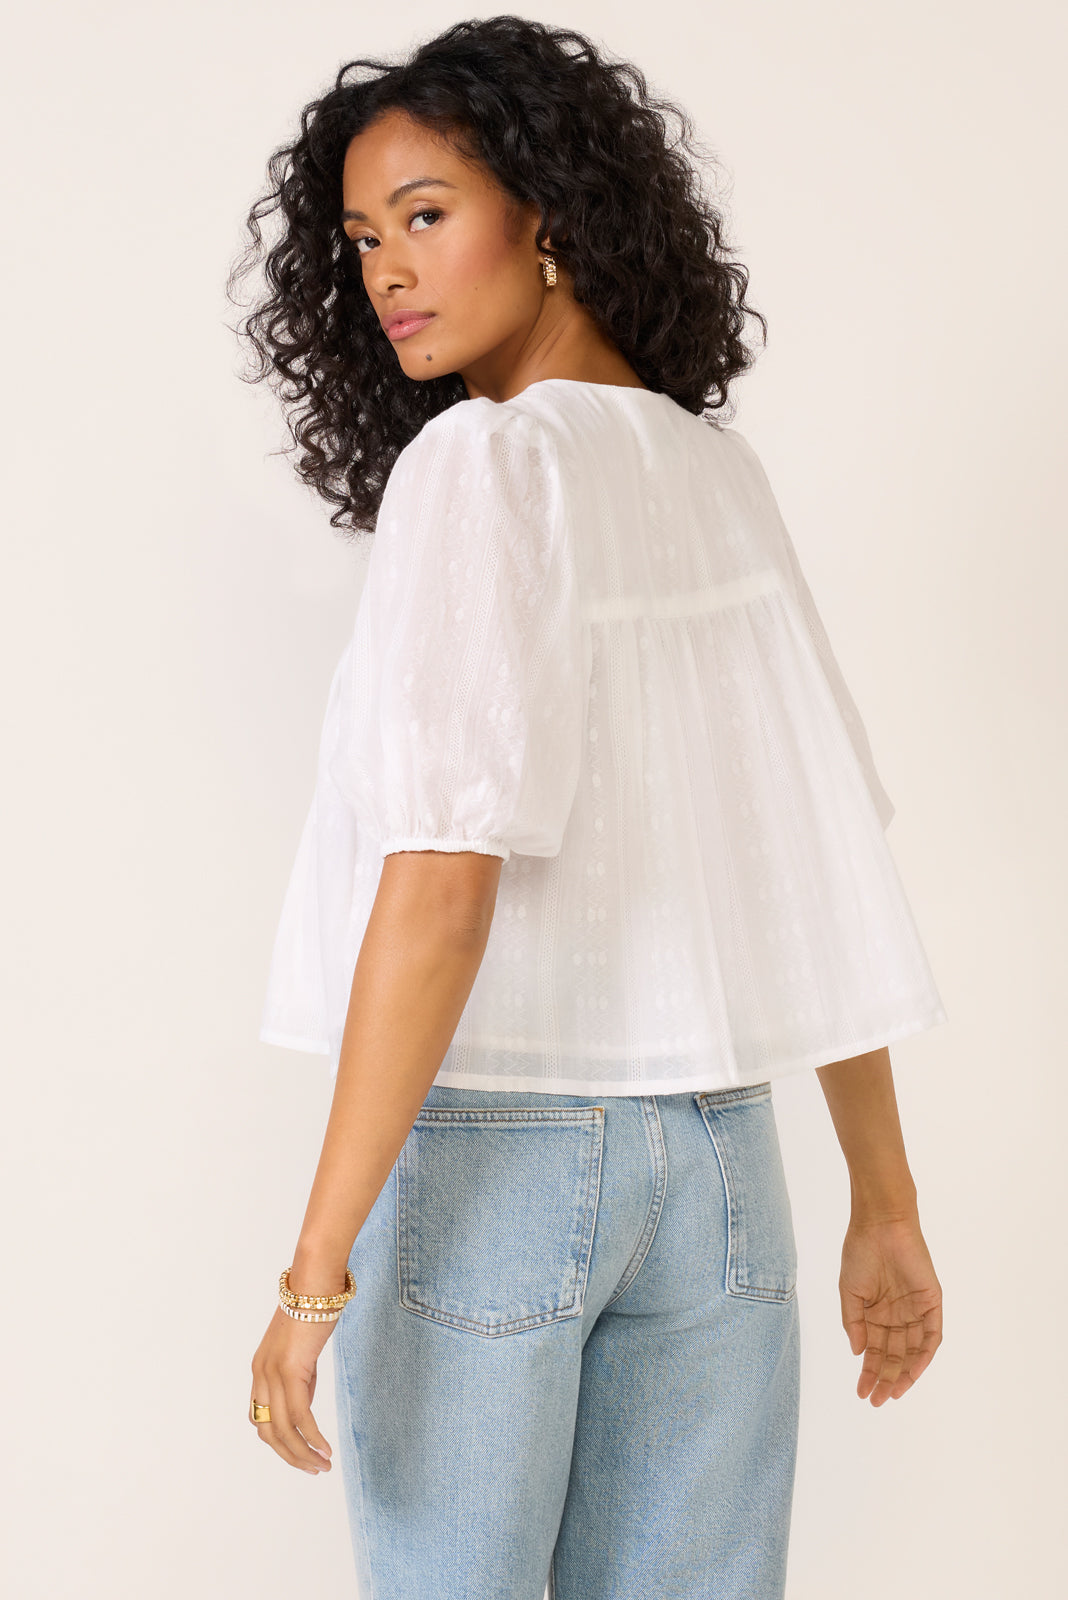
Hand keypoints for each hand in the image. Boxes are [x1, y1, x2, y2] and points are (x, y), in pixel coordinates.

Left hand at [249, 1306, 335, 1472]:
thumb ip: (300, 1379)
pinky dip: (313, 1438)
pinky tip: (326, 1449)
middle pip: (268, 1432)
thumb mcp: (303, 1352)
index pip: (261, 1419)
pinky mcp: (291, 1370)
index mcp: (261, 1370)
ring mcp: (272, 1373)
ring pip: (283, 1430)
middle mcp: (261, 1375)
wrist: (316, 1283)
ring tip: (323, 1466)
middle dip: (291, 1456)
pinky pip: (300, 1416)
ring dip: (303, 1454)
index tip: (302, 1454)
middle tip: (314, 1469)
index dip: (279, 1442)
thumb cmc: (314, 1310)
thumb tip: (304, 1408)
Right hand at [837, 1213, 942, 1405]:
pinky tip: (912, 1372)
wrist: (881, 1225)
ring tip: (893, 1392)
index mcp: (875, 1313)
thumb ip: (853, 1322)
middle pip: (894, 1355)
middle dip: (885, 1379)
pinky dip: (924, 1355)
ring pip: (914, 1351)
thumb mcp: (849, 1291)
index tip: (861, 1393)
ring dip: (905, 1373)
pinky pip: (931, 1335)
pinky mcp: (931, 1302)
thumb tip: (857, 1352)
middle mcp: (897, 1315)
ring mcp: (915, 1310)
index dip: (868, 1372)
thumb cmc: (861, 1252)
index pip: (875, 1351)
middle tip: (877, 1400)